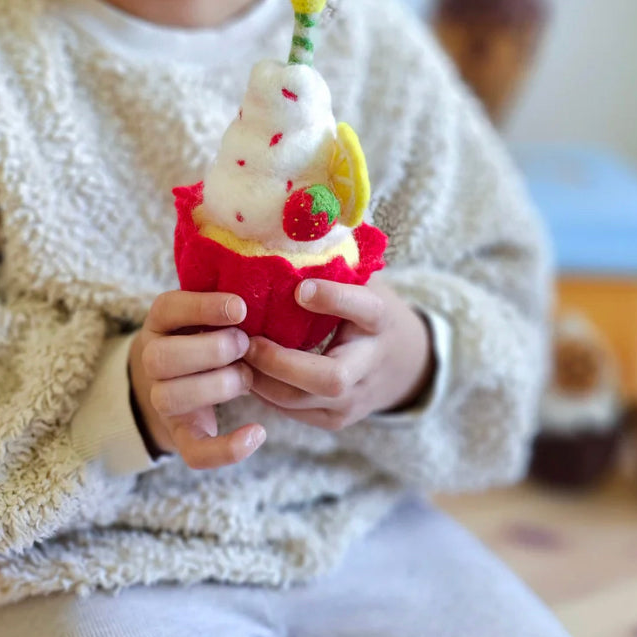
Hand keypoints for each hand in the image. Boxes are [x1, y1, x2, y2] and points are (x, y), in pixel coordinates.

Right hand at [128, 290, 265, 469]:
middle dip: (211, 350)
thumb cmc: (209, 335)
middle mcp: (152, 359)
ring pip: (172, 398)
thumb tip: (271, 291)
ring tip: (247, 376)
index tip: (241, 308)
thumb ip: (227, 305)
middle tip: (245, 344)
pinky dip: (227, 448)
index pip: (168, 308)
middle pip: (162, 357)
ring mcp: (163, 400)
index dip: (203, 307)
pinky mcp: (182, 436)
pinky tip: (257, 433)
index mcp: (160, 322)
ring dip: (217, 386)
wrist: (182, 381)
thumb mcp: (209, 313)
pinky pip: (195, 452)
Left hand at [243, 278, 434, 429]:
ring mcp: (355, 400)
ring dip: (262, 380)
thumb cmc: (368, 309)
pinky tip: (242, 370)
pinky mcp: (335, 420)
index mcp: (380, 319)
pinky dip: (264, 393)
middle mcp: (371, 364)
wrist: (404, 363)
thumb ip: (335, 261)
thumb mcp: (364, 281)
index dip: (332, 299)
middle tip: (247, 340)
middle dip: (281, 363)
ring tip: (233, 355)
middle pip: (330, 377)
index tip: (300, 289)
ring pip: (303, 402)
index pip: (363, 309)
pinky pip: (294, 412)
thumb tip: (297, 216)